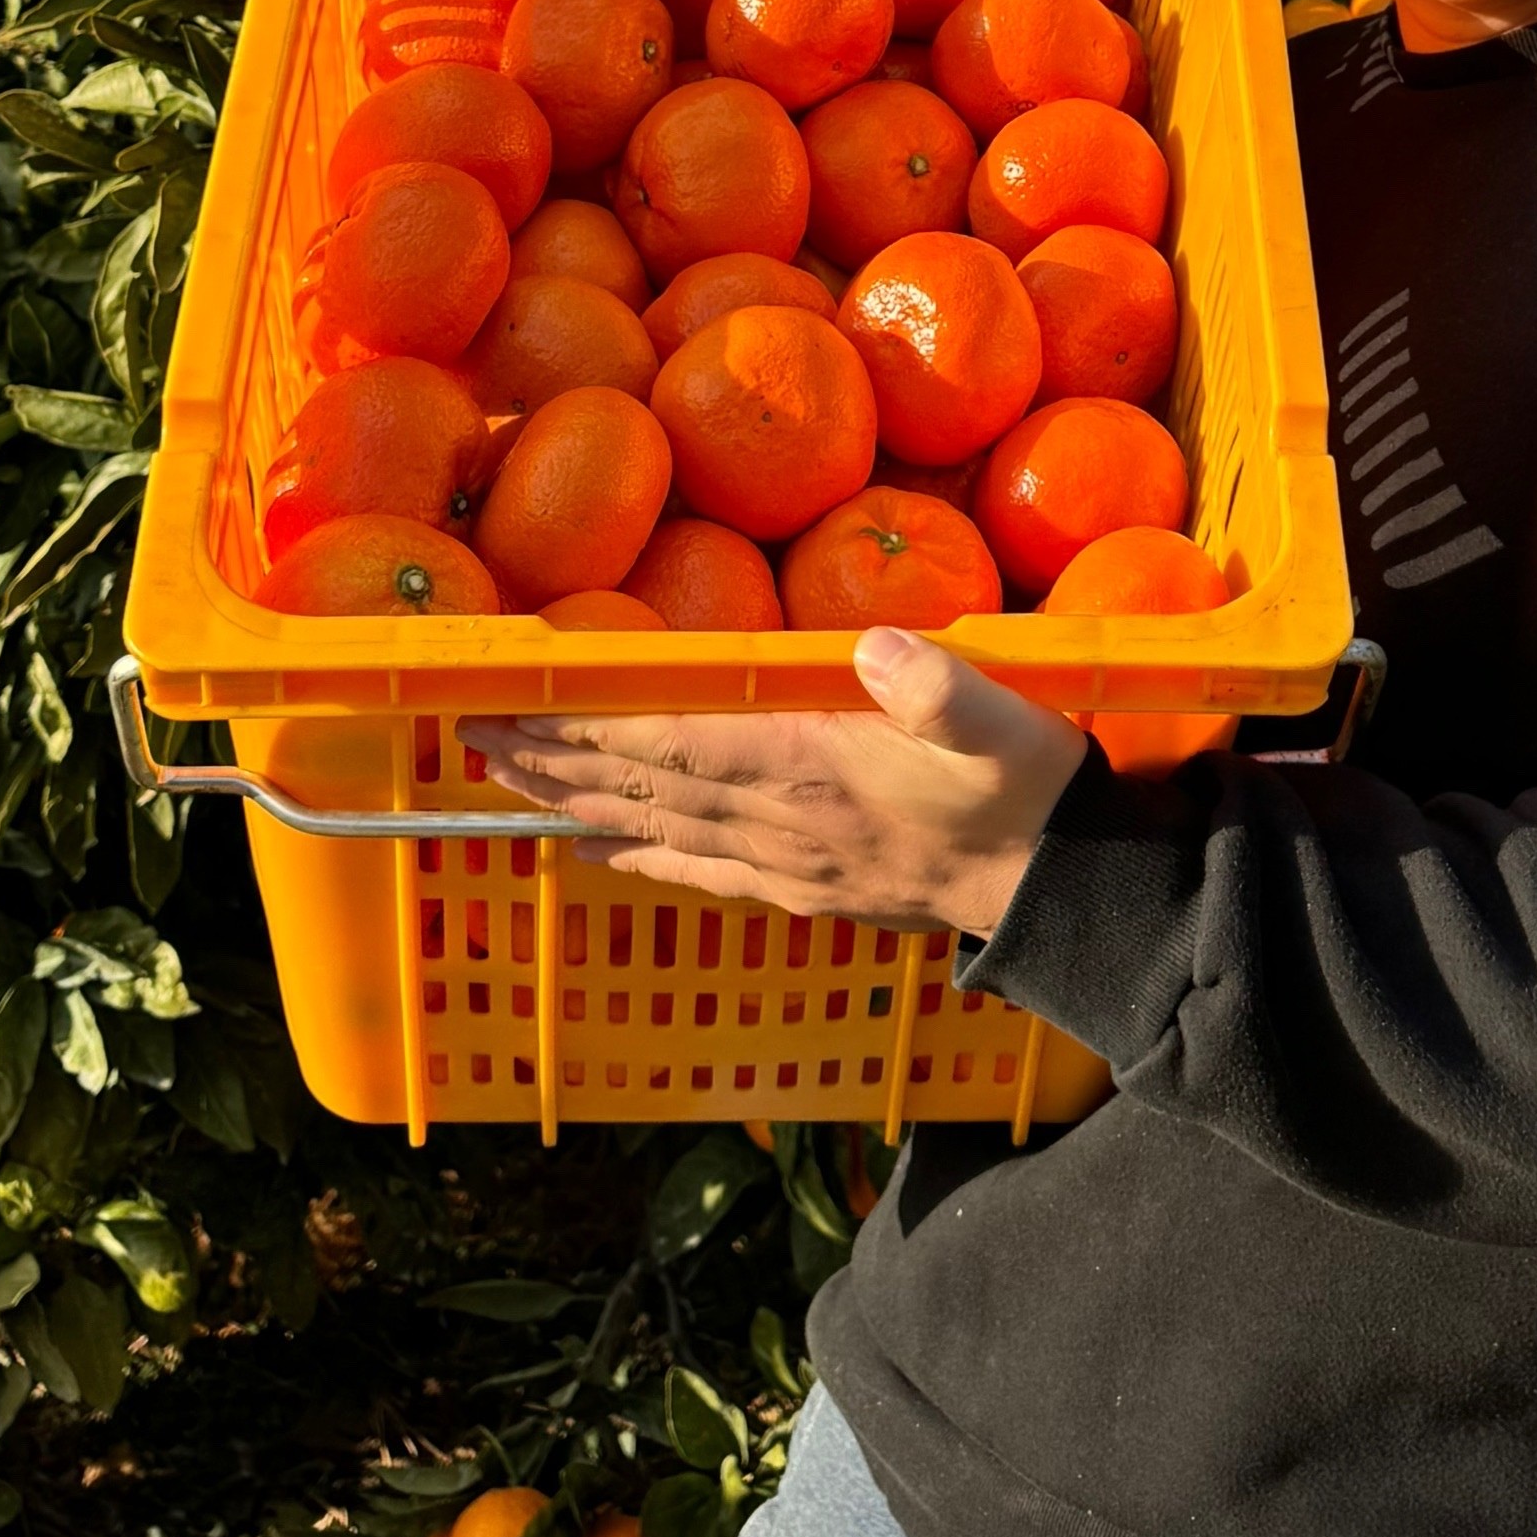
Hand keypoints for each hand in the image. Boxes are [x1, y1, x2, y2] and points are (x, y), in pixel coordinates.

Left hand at [460, 630, 1090, 938]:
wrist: (1063, 890)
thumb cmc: (1027, 786)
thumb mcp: (1000, 717)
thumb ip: (937, 684)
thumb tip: (877, 646)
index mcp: (812, 770)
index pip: (671, 748)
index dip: (586, 729)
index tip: (515, 708)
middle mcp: (781, 824)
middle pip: (641, 791)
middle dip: (553, 763)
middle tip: (473, 738)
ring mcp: (789, 863)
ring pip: (655, 832)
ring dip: (576, 804)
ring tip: (507, 782)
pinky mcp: (807, 887)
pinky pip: (699, 870)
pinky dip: (638, 854)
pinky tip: (597, 849)